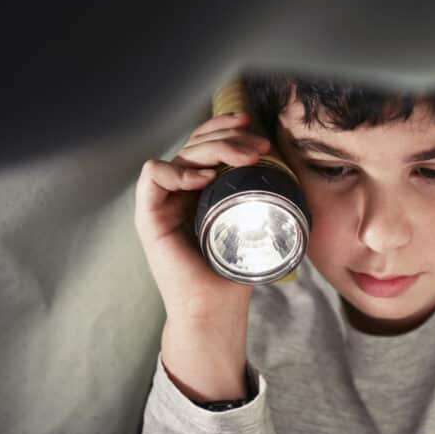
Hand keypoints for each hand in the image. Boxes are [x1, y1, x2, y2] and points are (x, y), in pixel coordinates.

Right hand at [134, 111, 270, 399]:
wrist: (215, 307)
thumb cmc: (236, 268)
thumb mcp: (254, 220)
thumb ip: (260, 193)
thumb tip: (285, 164)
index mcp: (202, 187)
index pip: (206, 142)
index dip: (226, 128)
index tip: (254, 126)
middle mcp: (180, 190)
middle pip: (197, 142)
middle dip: (229, 137)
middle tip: (259, 147)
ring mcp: (164, 201)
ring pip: (181, 153)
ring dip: (215, 148)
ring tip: (244, 159)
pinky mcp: (149, 216)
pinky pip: (153, 175)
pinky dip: (179, 170)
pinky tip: (206, 178)